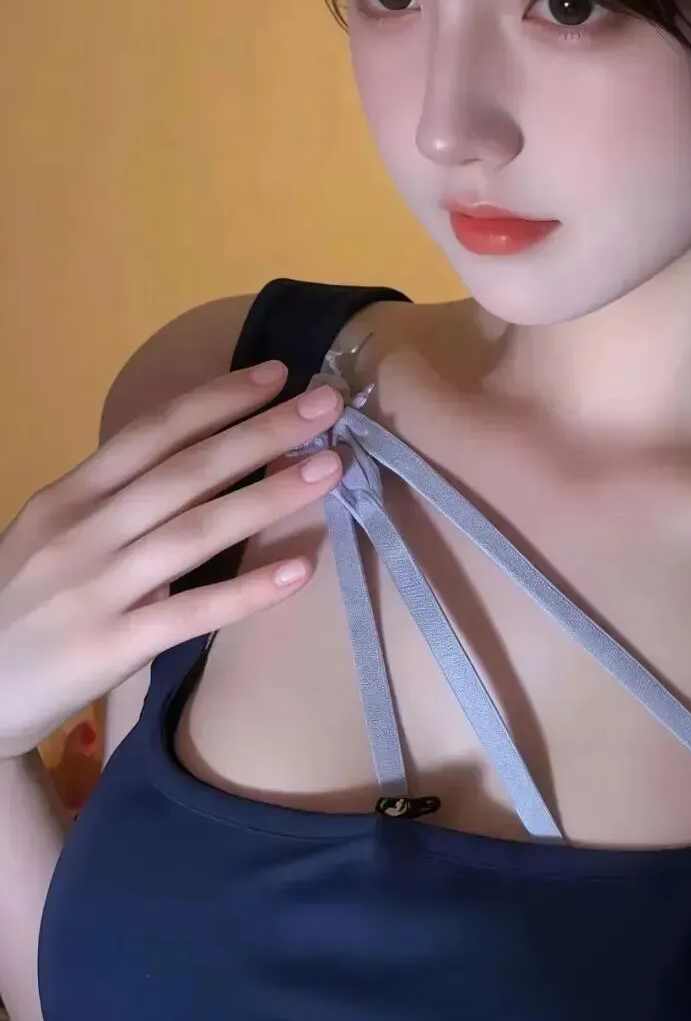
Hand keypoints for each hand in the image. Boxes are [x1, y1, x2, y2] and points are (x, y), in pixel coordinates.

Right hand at [0, 360, 343, 761]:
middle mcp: (83, 531)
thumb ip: (114, 502)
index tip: (276, 374)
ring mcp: (97, 588)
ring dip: (267, 496)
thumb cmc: (18, 604)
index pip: (151, 433)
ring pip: (195, 531)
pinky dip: (246, 591)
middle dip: (260, 432)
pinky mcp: (111, 647)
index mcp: (69, 496)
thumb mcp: (52, 535)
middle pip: (185, 471)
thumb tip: (200, 463)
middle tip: (326, 404)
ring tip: (329, 468)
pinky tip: (299, 570)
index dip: (216, 400)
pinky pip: (190, 613)